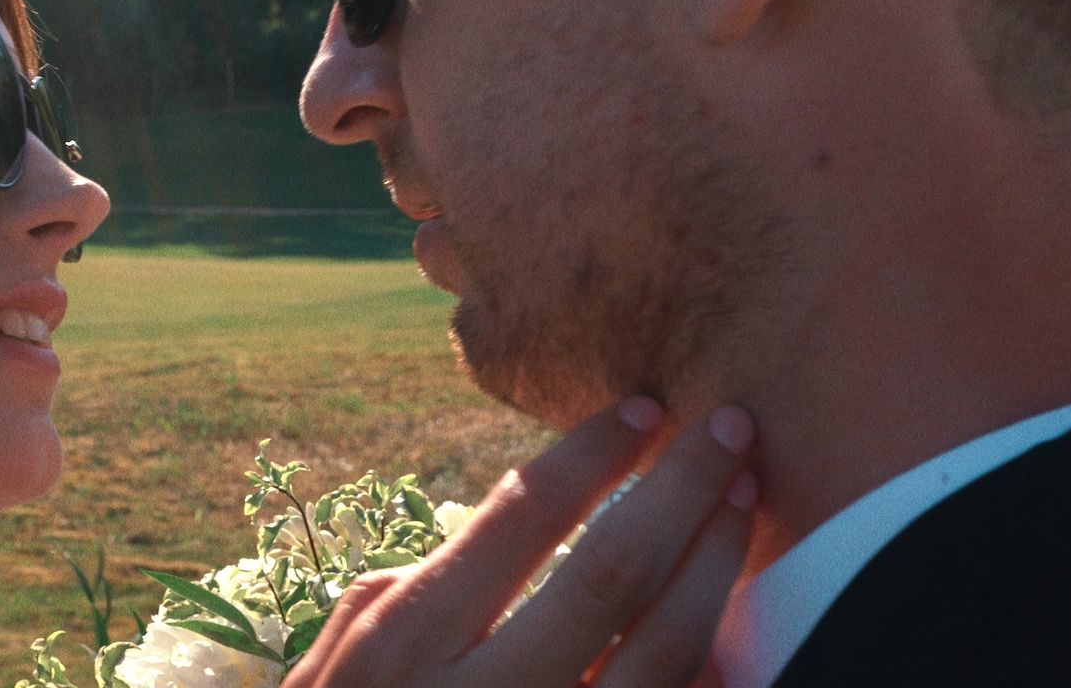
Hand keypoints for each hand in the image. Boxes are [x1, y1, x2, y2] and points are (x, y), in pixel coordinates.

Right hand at [284, 398, 755, 686]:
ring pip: (666, 650)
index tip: (644, 410)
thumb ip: (382, 607)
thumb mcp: (326, 680)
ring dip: (717, 567)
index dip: (592, 454)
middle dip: (682, 488)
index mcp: (405, 645)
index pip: (520, 516)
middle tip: (731, 427)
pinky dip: (718, 671)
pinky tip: (740, 627)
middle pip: (611, 569)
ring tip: (745, 504)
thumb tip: (454, 543)